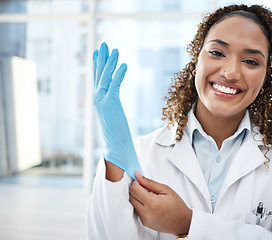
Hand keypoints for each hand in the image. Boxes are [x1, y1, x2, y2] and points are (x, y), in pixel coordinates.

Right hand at [93, 42, 141, 179]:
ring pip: (105, 77)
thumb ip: (111, 111)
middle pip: (99, 75)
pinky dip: (118, 73)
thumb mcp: (113, 119)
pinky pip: (114, 84)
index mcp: (99, 102)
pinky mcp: (111, 103)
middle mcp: (98, 99)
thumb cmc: (117, 136)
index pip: (98, 80)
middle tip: (104, 45)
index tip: (98, 54)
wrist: (116, 148)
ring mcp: (102, 101)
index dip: (98, 66)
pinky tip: (123, 64)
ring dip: (109, 62)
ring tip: (113, 49)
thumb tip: (113, 109)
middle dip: (101, 59)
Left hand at [129, 171, 191, 235]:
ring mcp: (144, 220)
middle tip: (146, 187)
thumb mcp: (166, 189)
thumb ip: (150, 183)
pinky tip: (150, 203)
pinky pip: (136, 210)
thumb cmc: (177, 206)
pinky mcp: (144, 223)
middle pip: (130, 197)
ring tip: (150, 196)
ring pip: (132, 204)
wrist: (182, 222)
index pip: (134, 190)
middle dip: (135, 189)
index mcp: (152, 204)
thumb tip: (138, 176)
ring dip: (138, 197)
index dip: (135, 183)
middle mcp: (146, 213)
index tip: (140, 180)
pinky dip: (140, 204)